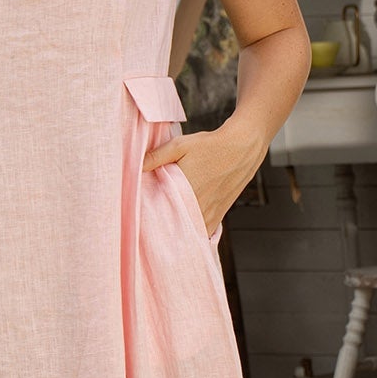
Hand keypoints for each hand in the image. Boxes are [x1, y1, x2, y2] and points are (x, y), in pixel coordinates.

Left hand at [142, 124, 260, 236]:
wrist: (242, 147)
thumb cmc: (210, 145)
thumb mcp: (180, 145)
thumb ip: (157, 156)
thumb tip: (134, 166)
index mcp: (185, 190)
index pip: (160, 212)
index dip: (149, 216)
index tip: (141, 215)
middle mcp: (197, 206)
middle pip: (173, 225)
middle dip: (162, 225)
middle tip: (151, 224)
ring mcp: (209, 213)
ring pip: (189, 231)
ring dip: (178, 230)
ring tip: (167, 227)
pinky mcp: (219, 215)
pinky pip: (203, 232)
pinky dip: (194, 232)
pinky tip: (185, 228)